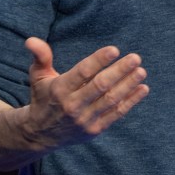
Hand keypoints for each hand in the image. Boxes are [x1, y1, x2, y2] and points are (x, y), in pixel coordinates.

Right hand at [21, 37, 148, 150]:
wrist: (39, 134)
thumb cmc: (43, 97)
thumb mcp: (38, 77)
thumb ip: (40, 57)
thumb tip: (32, 40)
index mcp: (59, 89)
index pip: (82, 73)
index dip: (98, 60)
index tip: (114, 49)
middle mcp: (72, 105)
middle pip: (100, 86)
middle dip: (119, 71)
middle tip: (135, 58)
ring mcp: (84, 119)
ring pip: (111, 100)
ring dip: (128, 85)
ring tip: (141, 71)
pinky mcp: (95, 129)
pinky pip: (116, 114)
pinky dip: (131, 101)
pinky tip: (143, 88)